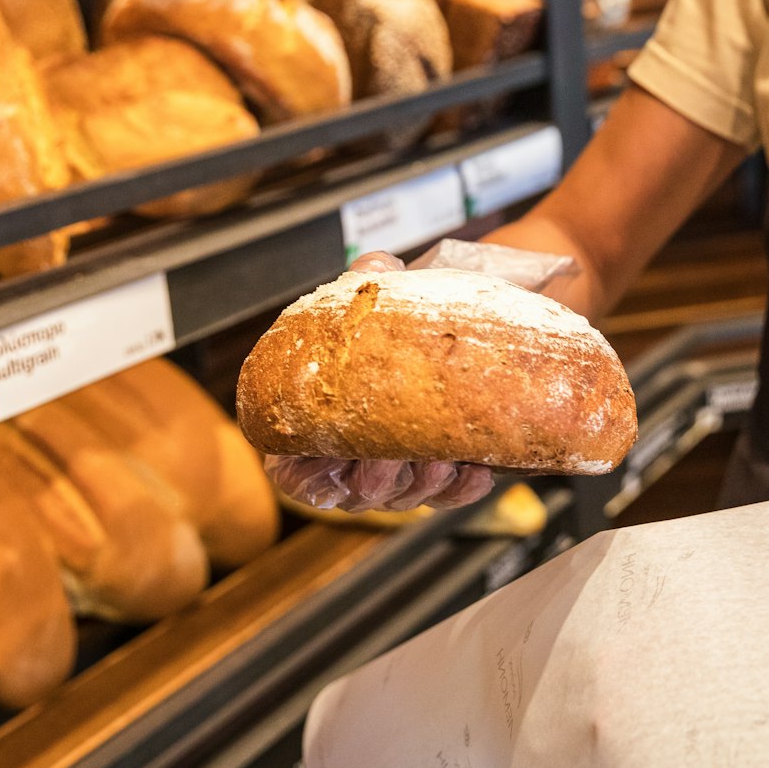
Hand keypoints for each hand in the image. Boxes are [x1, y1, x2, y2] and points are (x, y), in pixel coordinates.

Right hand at [262, 251, 495, 512]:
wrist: (466, 322)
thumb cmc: (408, 312)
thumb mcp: (384, 292)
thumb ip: (371, 281)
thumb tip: (374, 267)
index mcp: (323, 419)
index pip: (293, 470)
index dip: (303, 476)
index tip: (328, 461)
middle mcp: (358, 455)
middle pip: (354, 494)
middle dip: (376, 479)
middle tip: (394, 454)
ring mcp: (403, 471)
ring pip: (403, 500)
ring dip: (422, 483)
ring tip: (443, 456)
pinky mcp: (446, 477)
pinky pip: (449, 498)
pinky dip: (461, 487)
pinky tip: (475, 467)